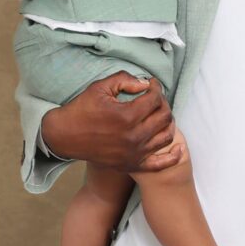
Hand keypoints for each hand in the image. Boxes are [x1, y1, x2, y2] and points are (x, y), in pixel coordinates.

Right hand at [40, 74, 179, 171]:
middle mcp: (134, 137)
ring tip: (160, 115)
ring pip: (166, 136)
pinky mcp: (132, 165)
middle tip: (156, 99)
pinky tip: (179, 148)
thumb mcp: (100, 87)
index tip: (152, 84)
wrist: (65, 136)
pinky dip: (173, 156)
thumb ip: (125, 80)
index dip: (156, 88)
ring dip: (168, 123)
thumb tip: (145, 83)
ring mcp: (135, 153)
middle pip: (164, 116)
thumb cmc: (81, 110)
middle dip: (163, 103)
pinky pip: (161, 164)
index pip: (155, 99)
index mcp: (127, 116)